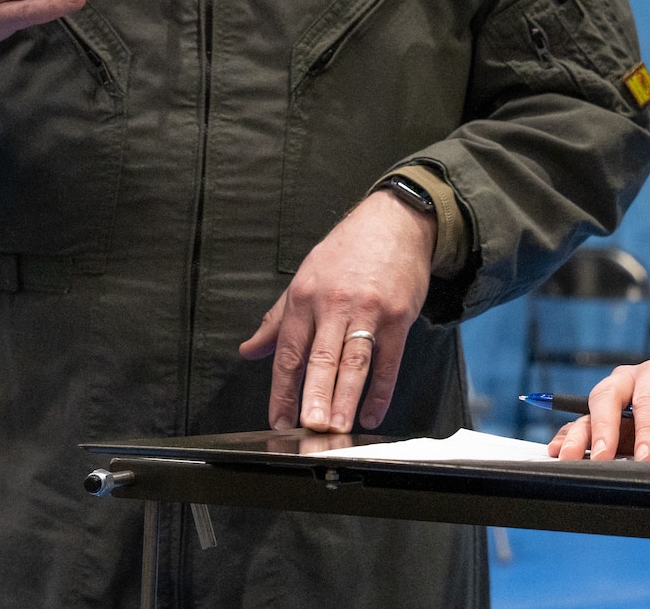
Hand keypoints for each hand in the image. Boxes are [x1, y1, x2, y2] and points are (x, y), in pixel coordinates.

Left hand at [239, 190, 436, 431]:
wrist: (394, 223)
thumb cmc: (347, 251)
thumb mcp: (304, 277)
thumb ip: (277, 320)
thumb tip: (250, 349)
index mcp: (305, 296)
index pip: (289, 351)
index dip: (282, 389)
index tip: (279, 420)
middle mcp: (334, 304)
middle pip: (322, 357)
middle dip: (315, 394)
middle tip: (310, 426)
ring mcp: (368, 311)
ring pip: (355, 360)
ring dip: (346, 398)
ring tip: (338, 427)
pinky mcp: (398, 316)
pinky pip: (390, 360)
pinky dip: (381, 391)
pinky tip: (372, 413)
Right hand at [545, 360, 649, 461]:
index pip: (649, 399)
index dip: (647, 429)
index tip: (644, 458)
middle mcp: (631, 379)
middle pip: (609, 396)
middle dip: (603, 427)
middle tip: (602, 456)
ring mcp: (614, 395)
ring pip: (590, 409)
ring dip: (578, 434)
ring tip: (567, 457)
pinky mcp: (604, 414)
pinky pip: (582, 422)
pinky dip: (569, 436)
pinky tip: (558, 450)